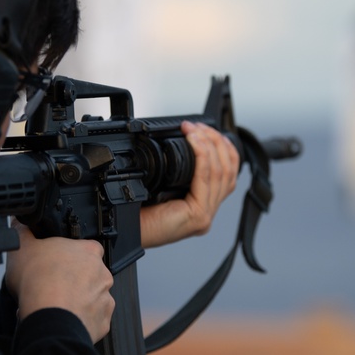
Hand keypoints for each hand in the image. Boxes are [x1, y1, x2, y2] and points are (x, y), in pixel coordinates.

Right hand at [4, 222, 114, 342]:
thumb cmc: (38, 282)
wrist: (48, 318)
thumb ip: (23, 231)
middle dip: (75, 280)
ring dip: (78, 300)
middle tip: (52, 286)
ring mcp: (104, 298)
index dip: (70, 255)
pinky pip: (93, 319)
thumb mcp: (21, 247)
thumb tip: (20, 222)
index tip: (57, 263)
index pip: (87, 247)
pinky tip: (64, 318)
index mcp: (88, 251)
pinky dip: (81, 320)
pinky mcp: (102, 321)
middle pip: (90, 274)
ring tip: (56, 304)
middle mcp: (102, 273)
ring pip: (92, 298)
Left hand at [140, 121, 239, 247]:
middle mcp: (208, 211)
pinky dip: (202, 157)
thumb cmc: (139, 210)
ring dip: (209, 145)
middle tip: (199, 127)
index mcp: (203, 204)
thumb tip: (189, 143)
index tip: (208, 130)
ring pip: (220, 173)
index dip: (223, 148)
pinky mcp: (198, 215)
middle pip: (228, 170)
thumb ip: (181, 173)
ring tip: (195, 131)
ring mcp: (205, 214)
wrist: (126, 227)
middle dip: (216, 142)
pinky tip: (195, 143)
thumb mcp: (165, 185)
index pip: (228, 173)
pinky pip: (206, 179)